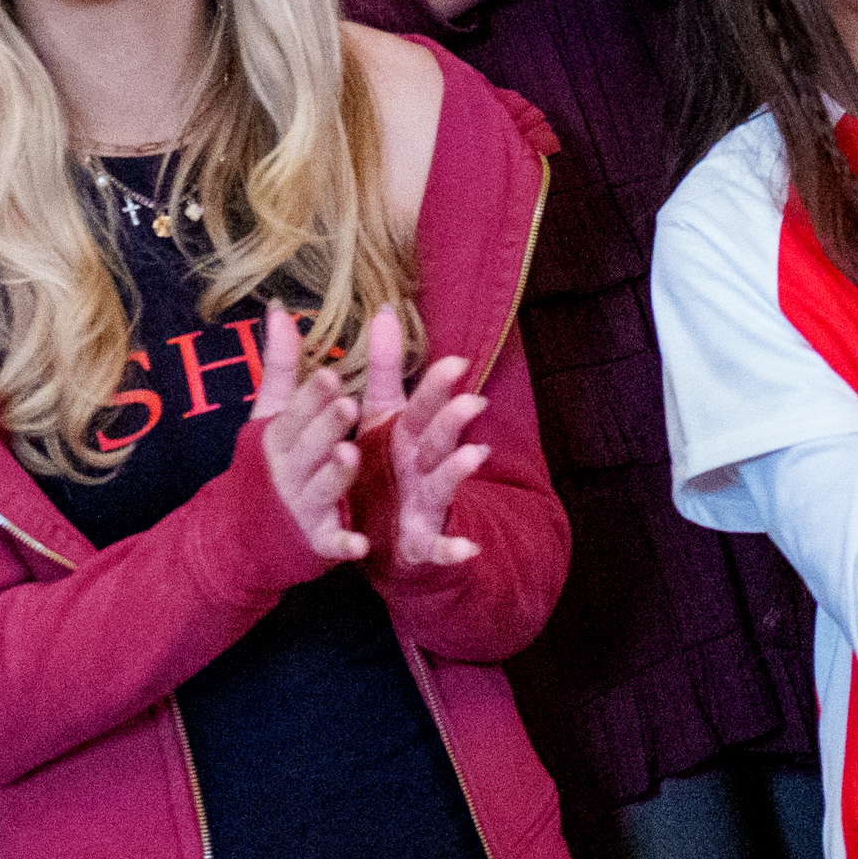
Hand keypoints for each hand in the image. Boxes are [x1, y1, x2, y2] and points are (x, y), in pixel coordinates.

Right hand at [237, 307, 369, 564]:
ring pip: (320, 490)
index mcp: (277, 439)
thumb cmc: (269, 462)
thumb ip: (279, 365)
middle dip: (326, 427)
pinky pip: (332, 543)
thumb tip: (278, 307)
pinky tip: (361, 544)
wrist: (243, 535)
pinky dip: (344, 544)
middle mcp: (287, 472)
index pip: (294, 413)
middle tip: (348, 404)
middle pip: (307, 448)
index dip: (311, 396)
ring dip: (334, 476)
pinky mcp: (317, 542)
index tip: (331, 374)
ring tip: (351, 455)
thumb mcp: (270, 414)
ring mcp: (301, 508)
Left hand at [341, 307, 496, 571]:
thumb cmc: (391, 463)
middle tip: (470, 401)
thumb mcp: (383, 414)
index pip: (425, 404)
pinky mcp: (423, 542)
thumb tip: (384, 309)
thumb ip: (384, 367)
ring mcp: (427, 504)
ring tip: (474, 455)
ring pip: (443, 484)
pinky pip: (438, 546)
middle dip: (453, 422)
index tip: (456, 362)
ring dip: (458, 471)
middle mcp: (424, 465)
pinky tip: (466, 549)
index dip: (439, 385)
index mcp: (410, 434)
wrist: (392, 532)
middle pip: (438, 440)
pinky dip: (453, 549)